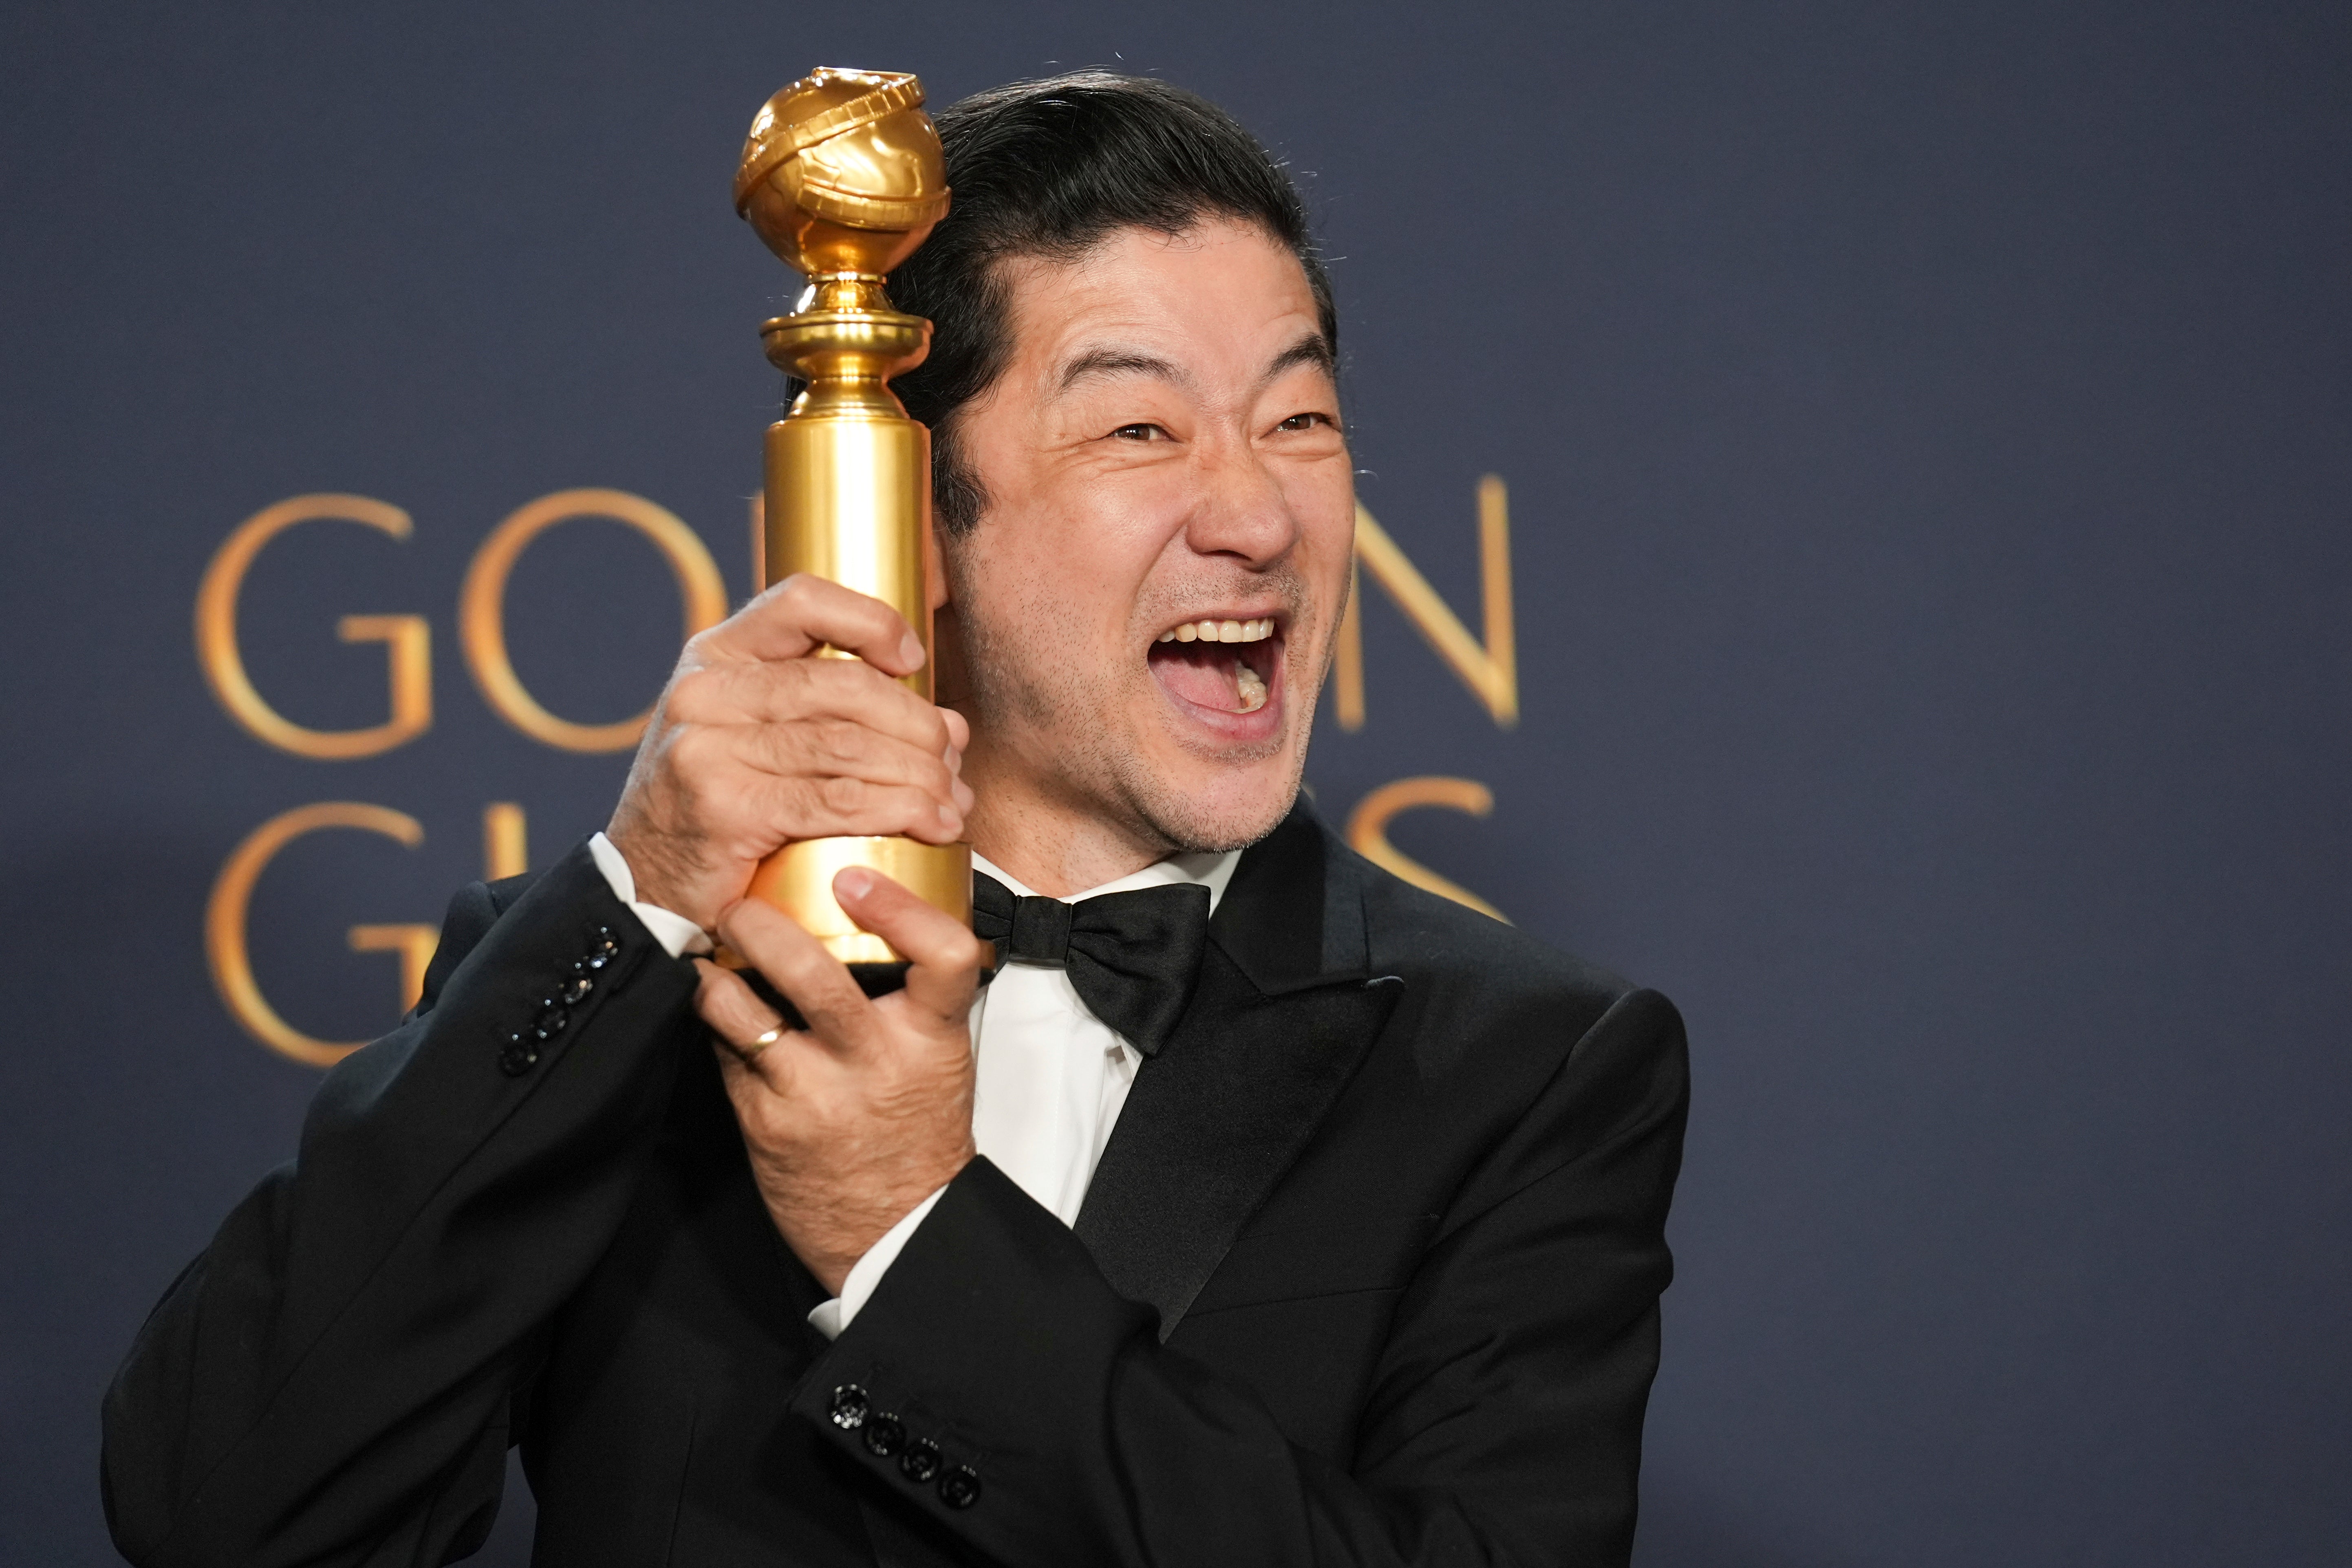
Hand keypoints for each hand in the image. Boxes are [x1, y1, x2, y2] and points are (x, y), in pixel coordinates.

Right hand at [607, 574, 974, 929]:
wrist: (644, 885)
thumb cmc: (719, 807)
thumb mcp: (753, 735)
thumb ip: (831, 714)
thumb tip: (948, 723)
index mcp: (715, 657)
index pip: (799, 602)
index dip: (870, 619)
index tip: (913, 657)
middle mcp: (705, 692)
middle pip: (842, 685)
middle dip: (916, 722)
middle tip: (952, 757)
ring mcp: (710, 748)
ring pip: (848, 747)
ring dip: (918, 775)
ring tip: (951, 798)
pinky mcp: (726, 807)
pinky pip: (836, 801)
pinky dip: (898, 811)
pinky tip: (932, 823)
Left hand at [695, 868, 984, 1293]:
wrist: (895, 1231)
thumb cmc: (916, 1131)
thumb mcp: (938, 1057)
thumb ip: (913, 994)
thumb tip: (867, 913)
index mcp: (932, 1039)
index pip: (946, 955)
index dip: (901, 908)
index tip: (857, 877)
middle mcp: (875, 1062)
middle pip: (814, 973)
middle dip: (762, 924)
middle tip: (741, 902)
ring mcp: (814, 1094)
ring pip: (744, 1011)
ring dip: (715, 970)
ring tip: (709, 948)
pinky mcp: (765, 1123)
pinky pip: (725, 1051)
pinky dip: (714, 1019)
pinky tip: (713, 1004)